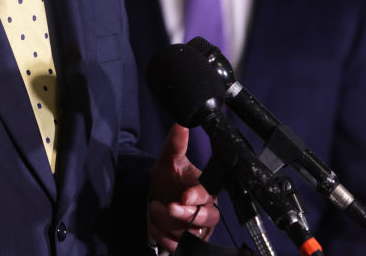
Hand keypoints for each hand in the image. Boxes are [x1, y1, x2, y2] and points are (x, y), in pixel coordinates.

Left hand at [148, 124, 219, 251]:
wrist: (155, 197)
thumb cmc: (167, 179)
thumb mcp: (168, 159)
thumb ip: (176, 143)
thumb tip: (181, 124)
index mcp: (206, 189)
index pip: (210, 195)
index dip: (198, 197)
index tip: (183, 195)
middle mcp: (206, 210)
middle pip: (208, 219)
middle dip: (186, 215)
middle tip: (168, 206)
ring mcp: (199, 229)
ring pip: (193, 234)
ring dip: (170, 224)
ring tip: (155, 209)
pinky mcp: (188, 243)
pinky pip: (181, 247)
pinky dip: (165, 239)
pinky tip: (155, 227)